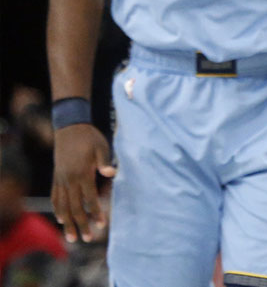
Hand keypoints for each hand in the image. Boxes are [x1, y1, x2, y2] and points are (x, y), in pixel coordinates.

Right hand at [51, 124, 115, 242]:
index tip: (102, 224)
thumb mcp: (101, 146)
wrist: (69, 127)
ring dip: (68, 222)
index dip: (96, 212)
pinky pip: (55, 197)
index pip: (89, 199)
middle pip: (74, 207)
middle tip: (88, 239)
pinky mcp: (56, 177)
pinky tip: (61, 218)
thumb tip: (111, 173)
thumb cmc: (89, 137)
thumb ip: (104, 161)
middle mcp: (68, 179)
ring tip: (71, 238)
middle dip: (81, 224)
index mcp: (81, 174)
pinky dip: (58, 209)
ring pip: (63, 205)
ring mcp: (60, 179)